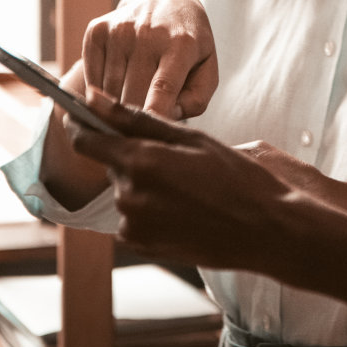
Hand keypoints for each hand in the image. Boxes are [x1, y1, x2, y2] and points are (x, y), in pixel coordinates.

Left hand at [67, 94, 297, 272]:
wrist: (264, 230)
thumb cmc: (237, 179)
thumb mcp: (193, 139)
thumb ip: (139, 120)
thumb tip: (95, 100)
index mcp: (141, 162)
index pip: (86, 141)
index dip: (82, 126)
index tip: (85, 118)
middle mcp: (129, 196)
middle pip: (114, 166)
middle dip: (136, 158)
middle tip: (178, 160)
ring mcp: (133, 225)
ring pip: (125, 192)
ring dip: (145, 185)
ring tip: (188, 188)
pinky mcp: (141, 246)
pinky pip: (133, 218)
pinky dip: (151, 210)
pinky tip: (184, 209)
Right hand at [82, 0, 217, 118]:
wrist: (168, 3)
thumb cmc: (191, 47)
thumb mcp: (207, 70)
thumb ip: (195, 100)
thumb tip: (165, 118)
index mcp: (181, 44)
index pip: (162, 88)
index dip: (153, 117)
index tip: (147, 141)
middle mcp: (148, 34)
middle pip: (132, 96)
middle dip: (136, 119)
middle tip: (142, 128)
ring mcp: (119, 30)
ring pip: (108, 91)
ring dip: (118, 107)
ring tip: (133, 103)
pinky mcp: (97, 31)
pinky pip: (91, 79)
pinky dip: (100, 94)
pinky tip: (117, 89)